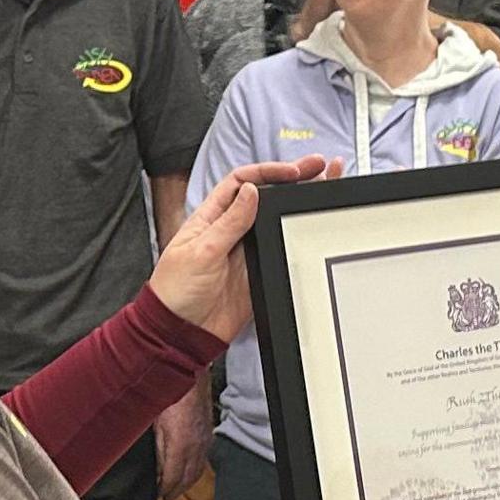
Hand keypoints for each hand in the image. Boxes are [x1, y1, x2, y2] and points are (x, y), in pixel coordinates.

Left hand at [145, 158, 335, 341]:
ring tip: (325, 188)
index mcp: (211, 217)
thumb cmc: (174, 291)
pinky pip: (280, 250)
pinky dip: (299, 238)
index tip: (293, 171)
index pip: (242, 182)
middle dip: (293, 180)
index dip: (268, 172)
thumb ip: (229, 222)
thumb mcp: (201, 251)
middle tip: (320, 167)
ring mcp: (245, 251)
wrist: (181, 332)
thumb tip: (252, 193)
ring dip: (299, 205)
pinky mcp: (257, 272)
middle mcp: (230, 230)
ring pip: (277, 220)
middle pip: (266, 197)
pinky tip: (314, 227)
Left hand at [153, 389, 210, 499]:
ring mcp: (204, 442)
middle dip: (176, 491)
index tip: (158, 495)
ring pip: (197, 471)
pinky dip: (195, 471)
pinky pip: (203, 460)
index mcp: (180, 446)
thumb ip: (157, 450)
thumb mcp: (154, 425)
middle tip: (166, 498)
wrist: (190, 377)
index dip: (165, 490)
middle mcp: (195, 447)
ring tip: (176, 489)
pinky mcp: (208, 435)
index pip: (173, 478)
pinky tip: (189, 471)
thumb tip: (156, 468)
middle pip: (187, 479)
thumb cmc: (169, 395)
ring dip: (187, 483)